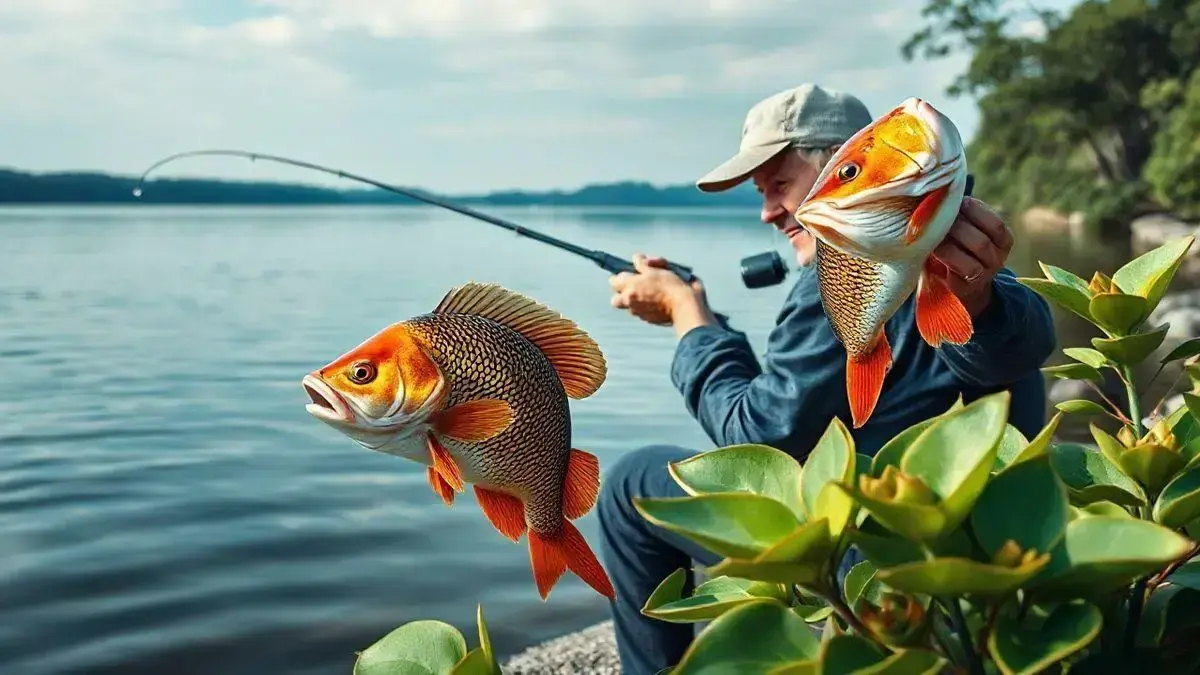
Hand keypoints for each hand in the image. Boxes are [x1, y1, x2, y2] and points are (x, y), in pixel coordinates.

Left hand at [609, 253, 705, 326]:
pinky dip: (647, 307)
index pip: (613, 281)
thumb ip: (642, 263)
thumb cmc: (670, 285)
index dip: (621, 276)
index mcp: (629, 287)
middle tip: (637, 286)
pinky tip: (658, 301)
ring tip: (651, 293)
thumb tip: (636, 258)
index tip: (631, 273)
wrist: (684, 306)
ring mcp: (638, 312)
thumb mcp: (656, 268)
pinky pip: (642, 312)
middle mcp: (630, 301)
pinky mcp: (648, 320)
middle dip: (623, 293)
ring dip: (636, 300)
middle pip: (616, 299)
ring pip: (630, 306)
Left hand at [931, 197, 1012, 315]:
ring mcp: (985, 275)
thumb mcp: (968, 230)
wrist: (959, 282)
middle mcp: (998, 258)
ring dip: (949, 242)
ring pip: (972, 258)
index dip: (977, 211)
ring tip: (933, 231)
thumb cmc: (960, 247)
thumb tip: (945, 189)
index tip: (959, 201)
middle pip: (982, 241)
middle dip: (958, 226)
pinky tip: (932, 247)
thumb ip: (963, 214)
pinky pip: (959, 271)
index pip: (996, 225)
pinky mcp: (967, 287)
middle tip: (939, 216)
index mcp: (1004, 241)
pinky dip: (945, 256)